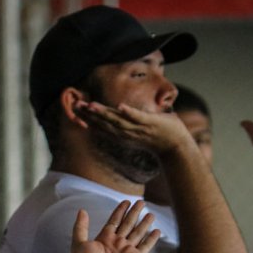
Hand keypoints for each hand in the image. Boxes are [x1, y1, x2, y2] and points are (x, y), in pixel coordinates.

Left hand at [71, 200, 160, 252]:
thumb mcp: (78, 242)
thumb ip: (81, 226)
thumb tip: (82, 210)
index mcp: (104, 238)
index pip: (114, 221)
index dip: (120, 211)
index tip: (126, 201)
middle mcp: (117, 243)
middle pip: (128, 224)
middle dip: (134, 212)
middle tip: (141, 202)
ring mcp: (127, 250)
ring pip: (138, 233)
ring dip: (144, 223)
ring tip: (151, 213)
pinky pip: (145, 246)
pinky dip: (152, 239)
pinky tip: (157, 231)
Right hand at [76, 101, 193, 155]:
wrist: (176, 147)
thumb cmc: (157, 136)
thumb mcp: (137, 129)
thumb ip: (126, 120)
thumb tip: (117, 111)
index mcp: (123, 133)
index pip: (102, 125)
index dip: (89, 117)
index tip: (76, 109)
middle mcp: (127, 132)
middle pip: (105, 122)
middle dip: (90, 114)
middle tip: (77, 105)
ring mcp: (138, 128)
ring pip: (117, 120)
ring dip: (104, 113)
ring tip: (92, 105)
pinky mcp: (150, 123)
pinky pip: (137, 117)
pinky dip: (128, 112)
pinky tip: (119, 106)